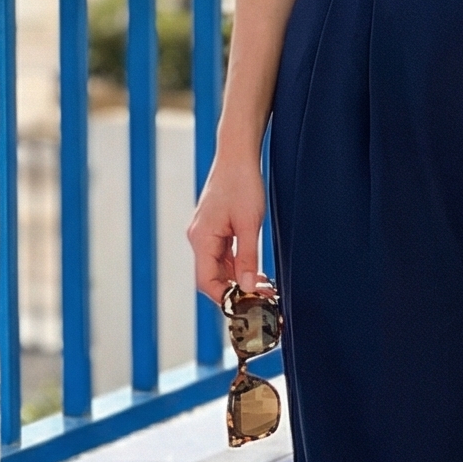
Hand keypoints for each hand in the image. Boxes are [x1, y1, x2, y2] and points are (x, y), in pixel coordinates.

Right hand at [188, 148, 267, 306]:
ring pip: (218, 268)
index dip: (225, 298)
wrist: (237, 155)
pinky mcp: (214, 229)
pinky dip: (237, 266)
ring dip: (238, 279)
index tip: (247, 306)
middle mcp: (199, 238)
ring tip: (263, 287)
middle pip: (211, 277)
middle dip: (234, 291)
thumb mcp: (250, 224)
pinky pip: (222, 255)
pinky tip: (255, 270)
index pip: (206, 281)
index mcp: (202, 238)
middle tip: (261, 298)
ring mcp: (206, 234)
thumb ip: (248, 258)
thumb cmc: (242, 183)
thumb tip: (248, 287)